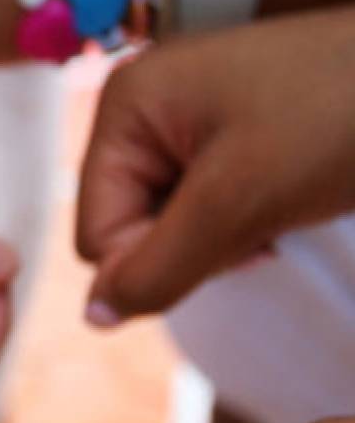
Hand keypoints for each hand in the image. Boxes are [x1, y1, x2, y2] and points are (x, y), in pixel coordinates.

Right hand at [76, 10, 354, 324]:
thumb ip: (158, 266)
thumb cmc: (343, 117)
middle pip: (129, 224)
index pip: (96, 231)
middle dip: (192, 243)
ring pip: (170, 219)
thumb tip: (93, 318)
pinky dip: (243, 216)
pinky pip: (205, 199)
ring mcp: (187, 112)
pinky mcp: (229, 127)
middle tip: (263, 218)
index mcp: (124, 104)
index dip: (155, 260)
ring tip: (282, 203)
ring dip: (223, 235)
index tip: (237, 239)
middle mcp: (144, 104)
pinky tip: (287, 196)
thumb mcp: (241, 202)